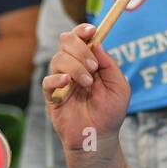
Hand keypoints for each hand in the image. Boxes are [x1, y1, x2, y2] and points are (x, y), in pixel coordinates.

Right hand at [42, 22, 129, 149]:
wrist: (99, 137)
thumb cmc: (110, 113)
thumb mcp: (119, 86)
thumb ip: (109, 64)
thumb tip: (97, 43)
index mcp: (89, 62)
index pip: (81, 38)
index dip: (83, 30)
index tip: (91, 30)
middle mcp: (73, 68)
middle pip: (65, 42)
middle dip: (79, 48)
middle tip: (93, 66)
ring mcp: (61, 81)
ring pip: (58, 59)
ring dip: (75, 67)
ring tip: (87, 83)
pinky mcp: (52, 96)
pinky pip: (47, 81)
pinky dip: (57, 78)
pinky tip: (69, 84)